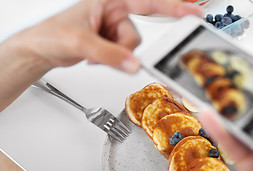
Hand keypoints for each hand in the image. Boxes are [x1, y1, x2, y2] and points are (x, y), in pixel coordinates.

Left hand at [0, 0, 201, 110]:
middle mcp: (113, 13)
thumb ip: (111, 53)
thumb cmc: (52, 34)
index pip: (147, 2)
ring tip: (95, 54)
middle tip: (105, 53)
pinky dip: (112, 60)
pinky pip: (124, 55)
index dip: (173, 8)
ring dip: (116, 56)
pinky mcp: (111, 42)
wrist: (41, 50)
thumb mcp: (81, 41)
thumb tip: (134, 64)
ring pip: (131, 48)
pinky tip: (96, 57)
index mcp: (109, 1)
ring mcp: (113, 29)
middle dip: (122, 48)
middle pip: (136, 35)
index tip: (193, 13)